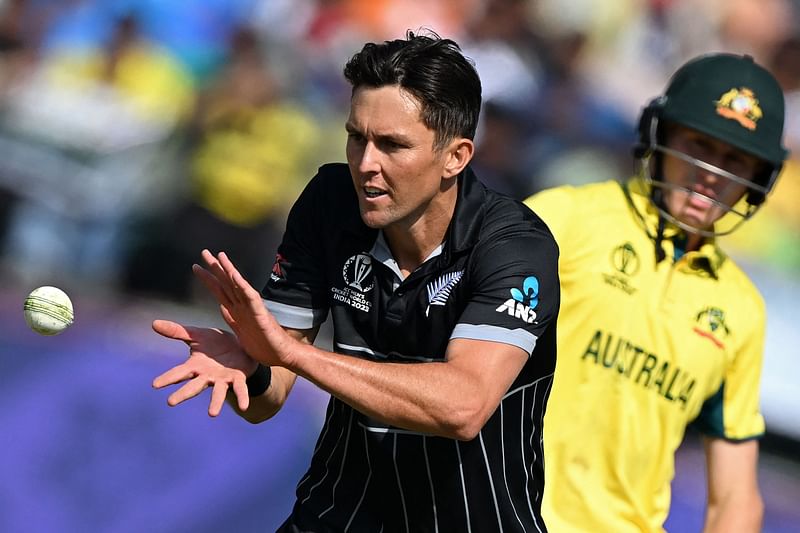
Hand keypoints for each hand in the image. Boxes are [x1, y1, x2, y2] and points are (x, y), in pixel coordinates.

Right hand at [151, 319, 257, 415]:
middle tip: (171, 402)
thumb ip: (177, 331)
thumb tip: (153, 323)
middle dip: (183, 394)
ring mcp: (222, 380)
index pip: (179, 373)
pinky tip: (244, 407)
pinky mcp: (237, 379)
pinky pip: (240, 389)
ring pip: (217, 392)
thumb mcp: (197, 335)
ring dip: (215, 403)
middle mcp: (206, 376)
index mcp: (195, 366)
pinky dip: (242, 398)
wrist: (240, 347)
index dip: (167, 378)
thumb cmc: (215, 344)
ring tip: (212, 414)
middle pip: (193, 386)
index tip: (155, 384)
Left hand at [192, 249, 296, 367]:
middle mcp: (243, 306)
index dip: (208, 279)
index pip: (220, 291)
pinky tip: (235, 275)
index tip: (196, 267)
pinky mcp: (260, 314)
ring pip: (238, 286)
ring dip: (229, 270)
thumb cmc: (264, 346)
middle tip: (204, 252)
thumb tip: (222, 307)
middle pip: (226, 283)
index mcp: (237, 311)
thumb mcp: (240, 332)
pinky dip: (243, 286)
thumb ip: (231, 318)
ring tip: (220, 256)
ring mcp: (252, 309)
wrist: (281, 356)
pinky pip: (250, 297)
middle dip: (215, 268)